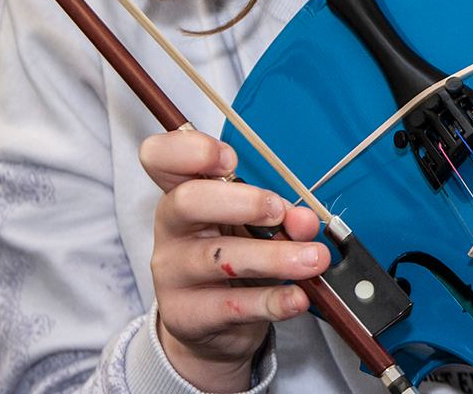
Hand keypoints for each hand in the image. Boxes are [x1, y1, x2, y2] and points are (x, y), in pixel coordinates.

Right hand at [140, 129, 329, 392]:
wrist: (211, 321)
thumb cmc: (232, 250)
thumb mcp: (253, 223)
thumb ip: (281, 214)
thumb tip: (305, 220)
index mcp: (181, 189)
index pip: (160, 156)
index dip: (189, 150)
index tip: (230, 158)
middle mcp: (171, 227)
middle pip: (187, 201)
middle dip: (241, 201)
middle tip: (280, 211)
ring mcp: (172, 273)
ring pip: (219, 258)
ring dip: (274, 257)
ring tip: (313, 259)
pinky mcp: (187, 315)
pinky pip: (232, 306)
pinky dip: (272, 300)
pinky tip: (298, 296)